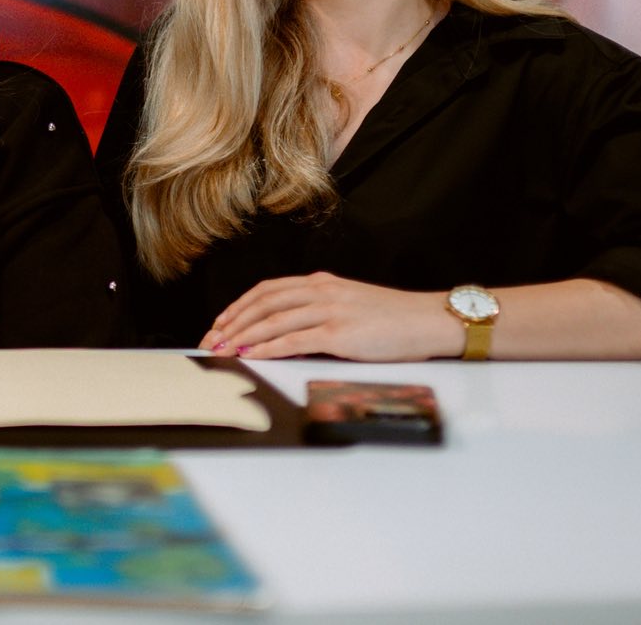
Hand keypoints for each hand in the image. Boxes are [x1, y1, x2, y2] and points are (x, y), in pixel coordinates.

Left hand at [202, 271, 463, 361]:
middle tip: (211, 340)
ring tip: (223, 350)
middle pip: (262, 304)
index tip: (220, 323)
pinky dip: (268, 348)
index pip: (267, 291)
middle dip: (232, 323)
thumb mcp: (349, 304)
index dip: (239, 307)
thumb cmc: (393, 318)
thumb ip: (318, 311)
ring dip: (243, 337)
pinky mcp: (340, 333)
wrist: (429, 320)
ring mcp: (329, 311)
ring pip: (273, 321)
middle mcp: (320, 292)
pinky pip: (295, 340)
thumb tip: (287, 331)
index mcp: (320, 283)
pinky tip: (253, 357)